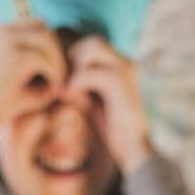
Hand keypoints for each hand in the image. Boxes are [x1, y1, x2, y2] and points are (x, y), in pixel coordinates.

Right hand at [0, 20, 67, 137]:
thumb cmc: (1, 106)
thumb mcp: (28, 81)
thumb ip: (47, 67)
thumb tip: (74, 63)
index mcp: (3, 32)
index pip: (39, 28)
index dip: (52, 49)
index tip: (56, 74)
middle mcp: (3, 30)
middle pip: (46, 30)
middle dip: (58, 55)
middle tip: (62, 83)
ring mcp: (7, 39)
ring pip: (49, 40)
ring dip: (58, 64)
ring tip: (57, 88)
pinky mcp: (15, 54)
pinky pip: (45, 59)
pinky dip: (54, 75)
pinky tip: (51, 93)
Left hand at [65, 34, 153, 173]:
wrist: (135, 152)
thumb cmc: (113, 132)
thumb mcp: (94, 100)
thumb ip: (83, 82)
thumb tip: (60, 71)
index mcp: (122, 65)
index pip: (91, 44)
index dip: (73, 58)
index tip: (64, 83)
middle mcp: (126, 62)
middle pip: (90, 41)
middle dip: (71, 59)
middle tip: (64, 86)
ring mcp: (126, 70)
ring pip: (90, 48)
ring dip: (73, 68)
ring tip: (69, 92)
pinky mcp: (120, 83)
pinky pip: (88, 72)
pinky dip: (75, 84)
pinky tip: (74, 101)